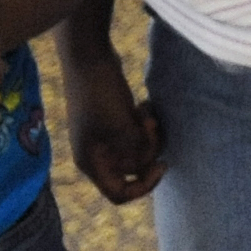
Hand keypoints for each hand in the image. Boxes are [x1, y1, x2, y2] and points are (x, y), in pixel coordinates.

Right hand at [59, 43, 166, 201]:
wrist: (88, 57)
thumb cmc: (100, 94)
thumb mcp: (122, 126)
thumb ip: (137, 150)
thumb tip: (148, 162)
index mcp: (92, 163)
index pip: (119, 193)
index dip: (143, 187)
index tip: (162, 164)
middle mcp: (97, 154)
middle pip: (133, 168)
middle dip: (149, 148)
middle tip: (151, 123)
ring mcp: (105, 137)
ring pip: (138, 148)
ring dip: (149, 133)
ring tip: (146, 111)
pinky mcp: (114, 120)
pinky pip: (136, 132)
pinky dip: (144, 122)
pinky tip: (143, 105)